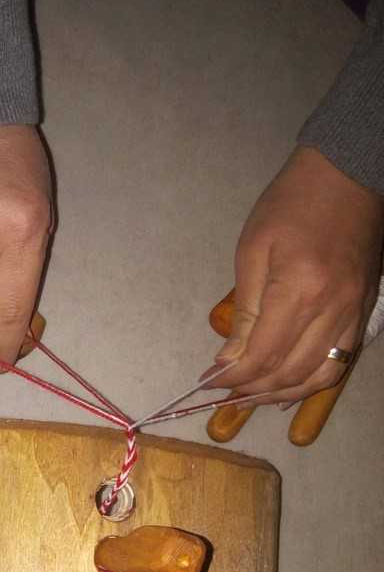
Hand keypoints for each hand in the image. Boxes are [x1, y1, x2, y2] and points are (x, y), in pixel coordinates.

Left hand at [204, 146, 383, 405]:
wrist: (348, 175)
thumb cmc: (290, 204)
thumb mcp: (253, 251)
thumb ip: (244, 312)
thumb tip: (229, 360)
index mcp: (299, 290)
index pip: (263, 356)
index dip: (233, 378)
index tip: (209, 382)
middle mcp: (332, 310)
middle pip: (288, 372)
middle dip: (252, 390)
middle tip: (224, 393)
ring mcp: (352, 314)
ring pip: (317, 376)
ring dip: (281, 393)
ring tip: (252, 396)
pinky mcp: (363, 312)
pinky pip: (339, 362)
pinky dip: (311, 381)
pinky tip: (288, 386)